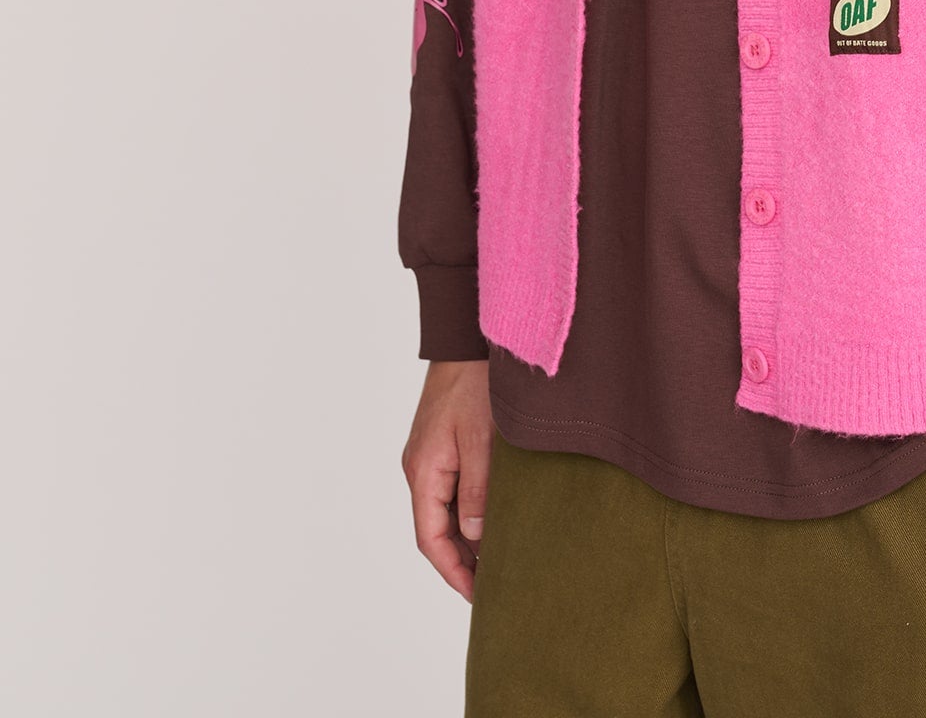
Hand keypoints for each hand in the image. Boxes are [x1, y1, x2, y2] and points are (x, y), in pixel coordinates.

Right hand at [402, 359, 493, 601]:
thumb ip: (478, 490)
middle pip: (436, 529)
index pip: (431, 539)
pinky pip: (453, 489)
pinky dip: (470, 511)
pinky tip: (495, 519)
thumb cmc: (474, 382)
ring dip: (468, 537)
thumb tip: (475, 537)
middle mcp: (421, 468)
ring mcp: (431, 456)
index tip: (479, 595)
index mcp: (423, 471)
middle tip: (495, 585)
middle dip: (462, 560)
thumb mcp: (480, 439)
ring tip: (500, 559)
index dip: (454, 571)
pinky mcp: (445, 444)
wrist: (467, 335)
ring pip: (445, 511)